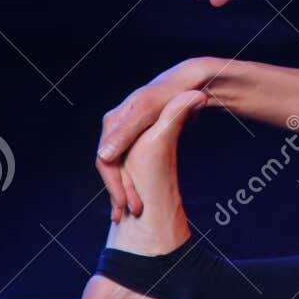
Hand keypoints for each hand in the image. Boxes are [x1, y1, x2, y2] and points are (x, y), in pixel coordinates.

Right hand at [96, 59, 212, 219]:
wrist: (194, 82)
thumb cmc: (173, 94)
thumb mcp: (149, 113)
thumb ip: (128, 133)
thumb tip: (104, 157)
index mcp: (113, 122)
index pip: (107, 162)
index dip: (116, 186)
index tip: (127, 206)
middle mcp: (116, 128)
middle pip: (113, 167)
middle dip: (119, 193)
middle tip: (126, 216)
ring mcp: (129, 133)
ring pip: (123, 167)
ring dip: (126, 190)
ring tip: (130, 213)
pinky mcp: (142, 137)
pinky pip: (134, 163)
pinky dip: (136, 180)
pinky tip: (141, 197)